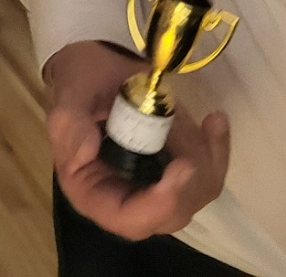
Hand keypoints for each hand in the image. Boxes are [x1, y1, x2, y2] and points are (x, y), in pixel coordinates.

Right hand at [45, 40, 231, 242]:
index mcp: (92, 189)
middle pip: (170, 214)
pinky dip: (216, 151)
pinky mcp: (175, 167)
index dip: (158, 205)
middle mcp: (125, 196)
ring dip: (206, 157)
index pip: (127, 218)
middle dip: (192, 179)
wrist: (100, 67)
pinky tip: (215, 121)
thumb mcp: (69, 92)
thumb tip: (85, 152)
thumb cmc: (80, 80)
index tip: (182, 168)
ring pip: (195, 194)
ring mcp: (155, 184)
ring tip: (194, 114)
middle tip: (198, 131)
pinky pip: (206, 174)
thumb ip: (70, 121)